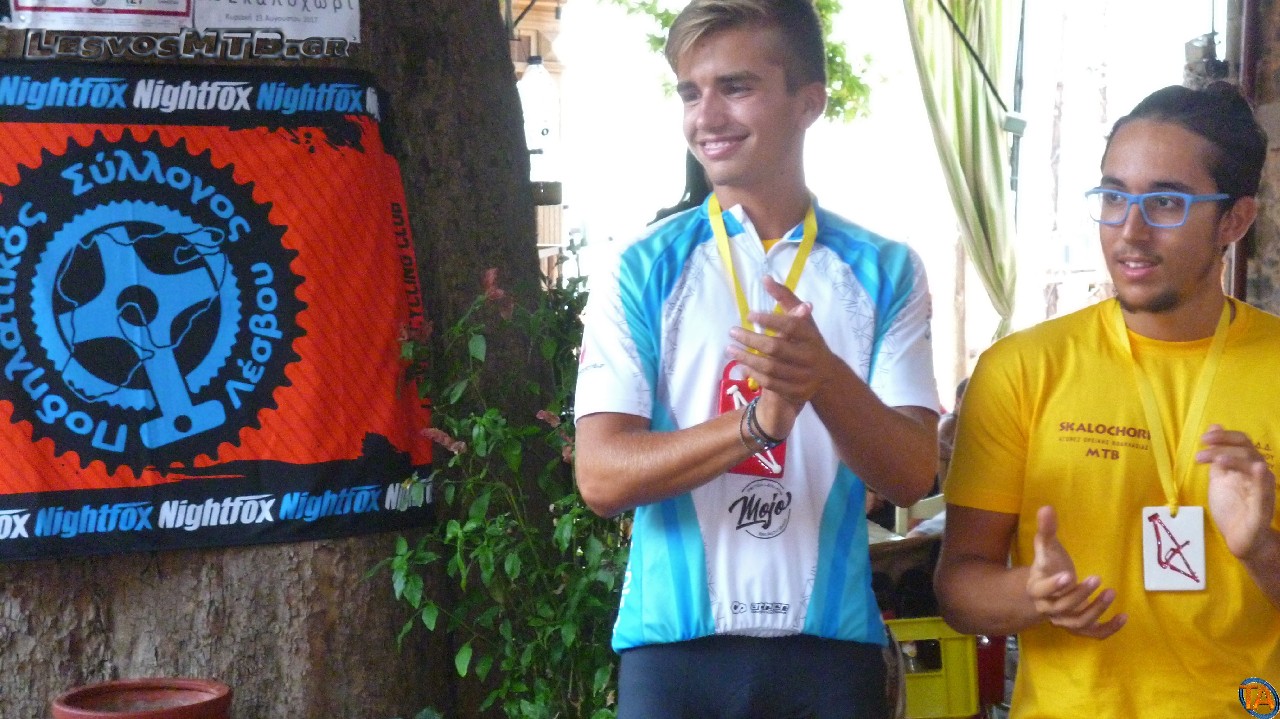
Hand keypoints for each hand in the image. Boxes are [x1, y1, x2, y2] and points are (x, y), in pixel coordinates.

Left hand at [728, 276, 839, 434]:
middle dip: (751, 340)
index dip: (769, 320)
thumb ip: (785, 299)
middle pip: (776, 348)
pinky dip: (753, 374)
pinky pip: (770, 384)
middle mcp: (810, 356)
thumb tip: (765, 279)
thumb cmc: (808, 340)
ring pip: (770, 368)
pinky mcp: (796, 392)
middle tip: (732, 331)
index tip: (749, 315)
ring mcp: (804, 376)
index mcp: (812, 335)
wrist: (826, 374)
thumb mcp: (803, 319)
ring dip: (746, 358)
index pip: (790, 325)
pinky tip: (741, 365)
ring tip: (729, 349)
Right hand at [1025, 506, 1126, 638]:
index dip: (1054, 585)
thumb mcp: (1046, 547)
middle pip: (1062, 607)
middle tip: (1098, 579)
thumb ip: (1046, 529)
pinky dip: (1108, 629)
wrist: (1046, 590)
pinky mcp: (1078, 626)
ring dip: (1095, 610)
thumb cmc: (1048, 566)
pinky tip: (1123, 617)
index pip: (1042, 590)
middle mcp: (1047, 608)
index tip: (1069, 575)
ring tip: (1111, 593)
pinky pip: (1092, 634)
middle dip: (1081, 595)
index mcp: (1036, 589)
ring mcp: (1063, 620)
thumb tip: (1047, 507)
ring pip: (1077, 623)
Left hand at [1199, 424, 1278, 560]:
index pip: (1242, 443)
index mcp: (1248, 466)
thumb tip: (1214, 427)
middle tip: (1201, 449)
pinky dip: (1262, 480)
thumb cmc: (1231, 506)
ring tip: (1216, 459)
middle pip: (1248, 451)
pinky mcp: (1262, 509)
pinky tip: (1258, 468)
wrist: (1239, 538)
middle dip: (1224, 445)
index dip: (1225, 437)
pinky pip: (1265, 492)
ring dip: (1236, 458)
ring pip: (1256, 467)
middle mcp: (1259, 475)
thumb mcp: (1220, 477)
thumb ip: (1217, 456)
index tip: (1203, 439)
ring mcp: (1262, 491)